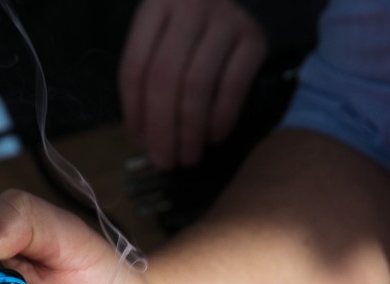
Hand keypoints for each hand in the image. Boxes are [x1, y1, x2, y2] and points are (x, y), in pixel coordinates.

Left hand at [119, 0, 266, 169]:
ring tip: (188, 156)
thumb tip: (145, 138)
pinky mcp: (254, 37)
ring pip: (197, 84)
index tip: (140, 143)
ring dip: (190, 130)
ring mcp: (225, 20)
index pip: (135, 67)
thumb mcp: (160, 37)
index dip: (135, 112)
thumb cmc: (189, 29)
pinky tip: (213, 137)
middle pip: (165, 78)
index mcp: (155, 6)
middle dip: (162, 128)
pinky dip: (221, 118)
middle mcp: (189, 6)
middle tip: (165, 162)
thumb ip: (149, 77)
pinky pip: (233, 86)